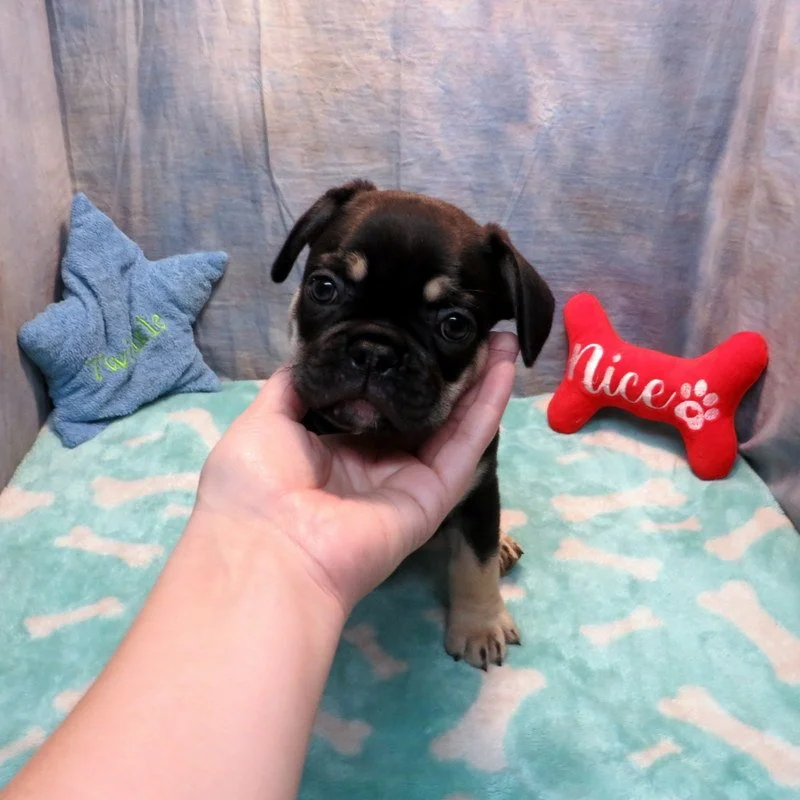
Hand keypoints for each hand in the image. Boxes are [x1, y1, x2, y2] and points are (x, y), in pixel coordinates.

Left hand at [196, 332, 518, 613]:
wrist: (267, 546)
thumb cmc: (256, 484)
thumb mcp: (264, 420)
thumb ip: (293, 386)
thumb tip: (308, 354)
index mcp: (333, 449)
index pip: (378, 402)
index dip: (401, 367)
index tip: (419, 330)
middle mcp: (373, 464)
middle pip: (423, 410)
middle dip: (447, 369)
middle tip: (470, 328)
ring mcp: (406, 482)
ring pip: (452, 425)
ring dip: (480, 382)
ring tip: (502, 338)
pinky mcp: (432, 497)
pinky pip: (465, 448)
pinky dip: (486, 408)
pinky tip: (503, 369)